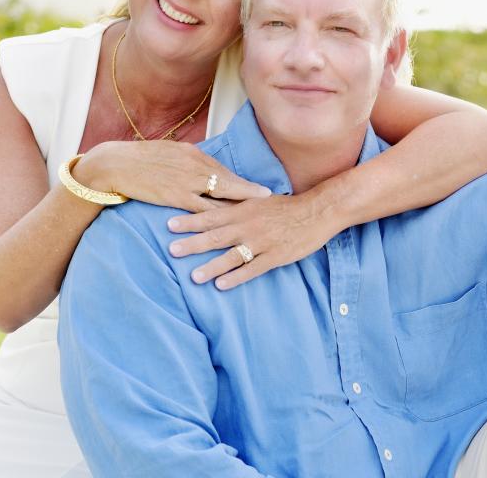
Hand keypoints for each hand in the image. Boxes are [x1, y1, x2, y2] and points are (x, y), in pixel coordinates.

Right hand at [73, 140, 270, 211]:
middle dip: (251, 192)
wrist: (116, 164)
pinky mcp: (176, 198)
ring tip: (259, 213)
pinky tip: (231, 225)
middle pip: (230, 182)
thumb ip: (192, 161)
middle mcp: (196, 167)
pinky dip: (218, 217)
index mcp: (195, 155)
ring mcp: (188, 183)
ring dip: (240, 206)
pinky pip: (202, 210)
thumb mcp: (172, 152)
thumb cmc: (143, 157)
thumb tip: (208, 170)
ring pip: (220, 197)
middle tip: (272, 199)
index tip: (262, 188)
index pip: (225, 171)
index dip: (244, 182)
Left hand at [167, 193, 337, 288]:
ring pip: (232, 255)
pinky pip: (253, 269)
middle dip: (193, 243)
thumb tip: (215, 206)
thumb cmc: (286, 207)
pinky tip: (222, 285)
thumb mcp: (259, 200)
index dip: (191, 221)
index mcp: (244, 210)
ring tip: (194, 276)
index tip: (170, 225)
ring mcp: (262, 242)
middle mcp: (249, 226)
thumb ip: (238, 205)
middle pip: (217, 236)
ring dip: (212, 266)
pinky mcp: (275, 256)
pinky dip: (236, 277)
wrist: (316, 212)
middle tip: (172, 250)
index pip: (212, 215)